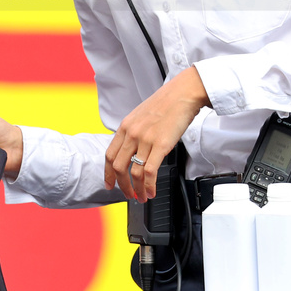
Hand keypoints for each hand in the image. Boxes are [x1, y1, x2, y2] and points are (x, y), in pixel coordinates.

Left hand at [105, 67, 209, 201]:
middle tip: (128, 194)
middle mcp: (132, 133)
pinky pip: (150, 172)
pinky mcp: (160, 145)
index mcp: (125, 126)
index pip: (109, 155)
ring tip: (141, 196)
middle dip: (122, 185)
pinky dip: (149, 186)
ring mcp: (145, 139)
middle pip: (118, 167)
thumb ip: (133, 131)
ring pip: (134, 172)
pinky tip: (151, 191)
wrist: (183, 93)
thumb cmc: (166, 103)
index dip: (108, 173)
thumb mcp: (141, 115)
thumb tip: (131, 148)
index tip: (109, 183)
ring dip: (137, 189)